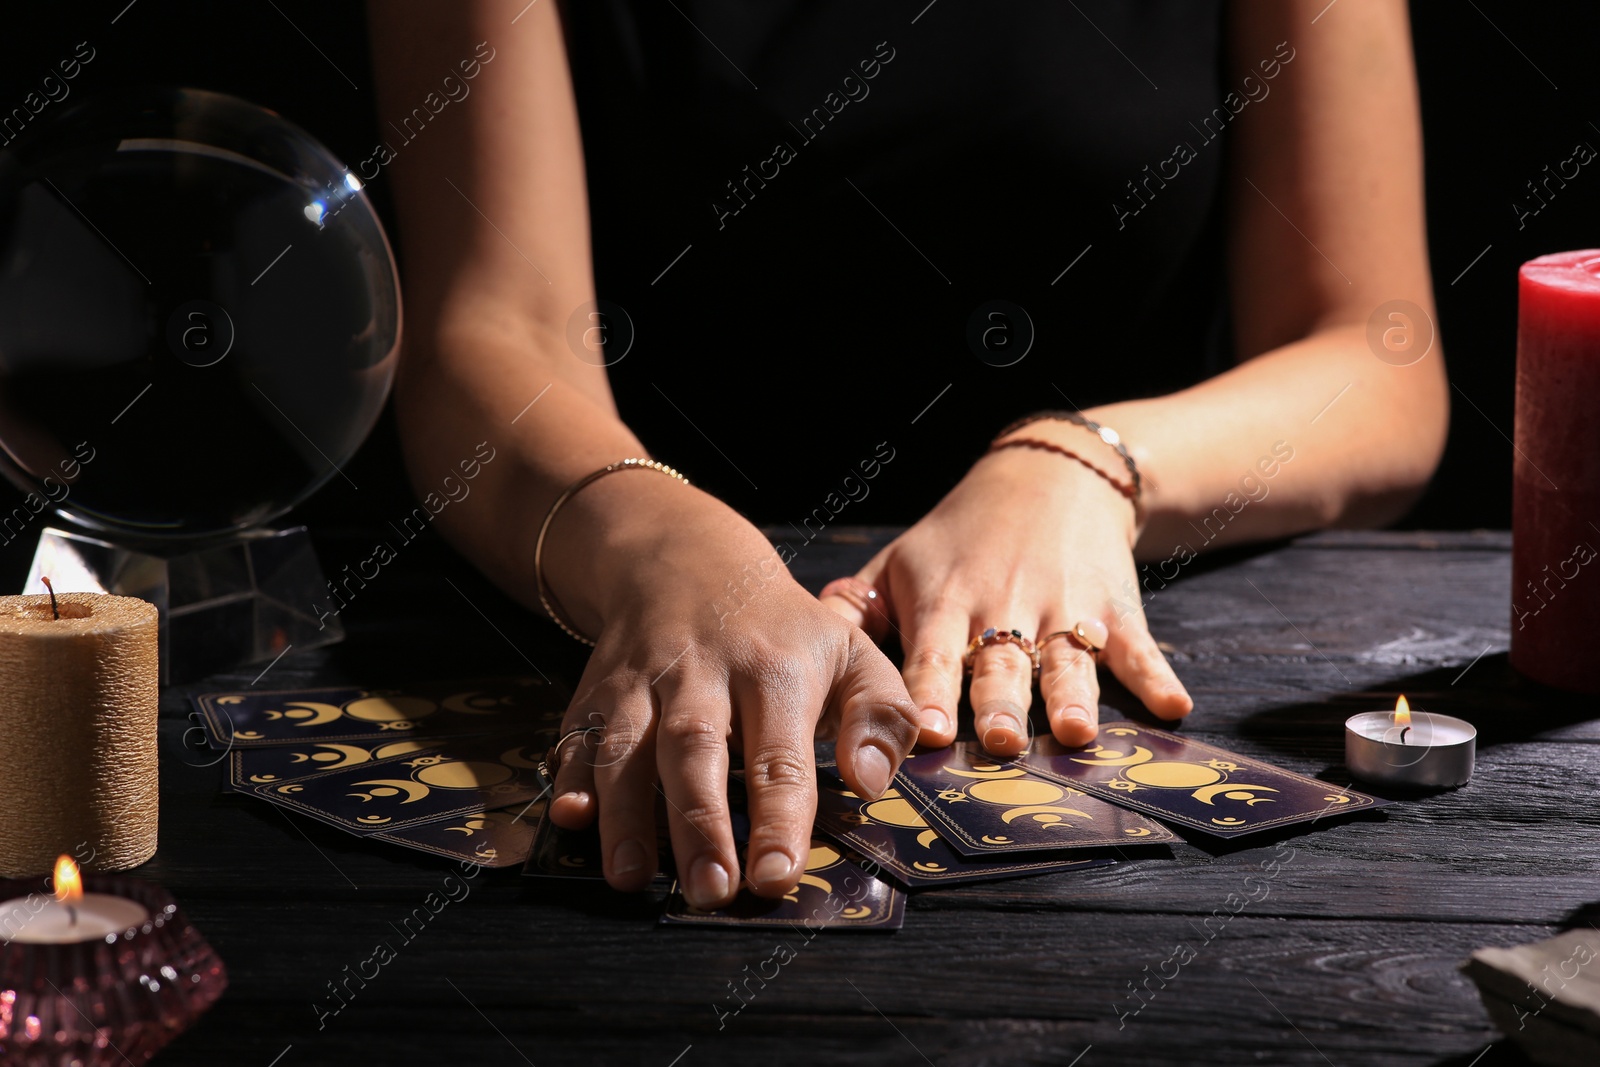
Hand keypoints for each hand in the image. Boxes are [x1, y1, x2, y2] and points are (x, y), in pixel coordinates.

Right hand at [540, 475, 919, 906]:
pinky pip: (577, 733)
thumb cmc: (783, 630)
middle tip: (710, 892)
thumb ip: (881, 717)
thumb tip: (869, 783)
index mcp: (775, 671)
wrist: (689, 561)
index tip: (775, 877)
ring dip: (626, 813)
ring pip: (627, 745)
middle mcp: (702, 673)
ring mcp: (642, 681)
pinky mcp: (597, 690)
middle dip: (699, 824)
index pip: (779, 754)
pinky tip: (570, 817)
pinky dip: (569, 776)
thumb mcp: (853, 653)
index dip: (777, 819)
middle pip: (696, 749)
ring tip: (632, 878)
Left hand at [822, 428, 1191, 754]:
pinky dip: (1157, 675)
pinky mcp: (1115, 607)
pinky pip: (1139, 647)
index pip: (932, 652)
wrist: (1052, 474)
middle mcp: (1004, 605)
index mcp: (946, 599)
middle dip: (1000, 702)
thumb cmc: (962, 532)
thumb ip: (857, 609)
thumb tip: (801, 651)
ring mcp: (1065, 606)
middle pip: (1001, 663)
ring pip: (1067, 659)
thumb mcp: (903, 559)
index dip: (929, 691)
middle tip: (998, 741)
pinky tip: (1175, 707)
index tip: (923, 730)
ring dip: (1074, 695)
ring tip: (1076, 731)